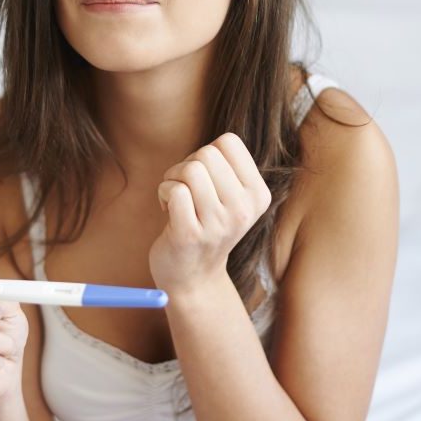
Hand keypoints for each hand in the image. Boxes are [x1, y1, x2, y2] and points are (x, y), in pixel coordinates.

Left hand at [149, 133, 270, 295]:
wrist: (194, 278)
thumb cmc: (206, 225)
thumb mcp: (230, 198)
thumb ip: (226, 168)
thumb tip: (216, 144)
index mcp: (258, 195)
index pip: (228, 142)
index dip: (207, 153)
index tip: (204, 178)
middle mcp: (243, 210)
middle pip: (206, 154)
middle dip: (186, 165)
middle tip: (186, 191)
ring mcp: (218, 224)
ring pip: (190, 170)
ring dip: (172, 179)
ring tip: (177, 200)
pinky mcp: (191, 235)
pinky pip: (174, 190)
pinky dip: (163, 193)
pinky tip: (168, 211)